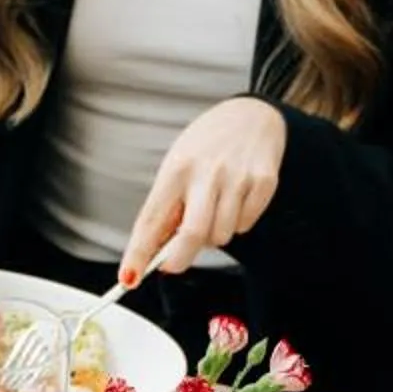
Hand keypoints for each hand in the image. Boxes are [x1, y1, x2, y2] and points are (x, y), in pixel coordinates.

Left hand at [121, 97, 287, 284]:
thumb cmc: (207, 146)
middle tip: (173, 264)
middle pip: (191, 235)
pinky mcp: (263, 182)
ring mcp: (237, 177)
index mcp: (177, 169)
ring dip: (213, 236)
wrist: (252, 115)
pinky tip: (235, 200)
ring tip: (213, 210)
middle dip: (179, 260)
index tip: (129, 277)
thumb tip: (154, 251)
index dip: (138, 253)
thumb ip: (167, 206)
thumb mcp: (177, 166)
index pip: (152, 219)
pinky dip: (237, 223)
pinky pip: (244, 225)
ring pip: (221, 236)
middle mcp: (207, 172)